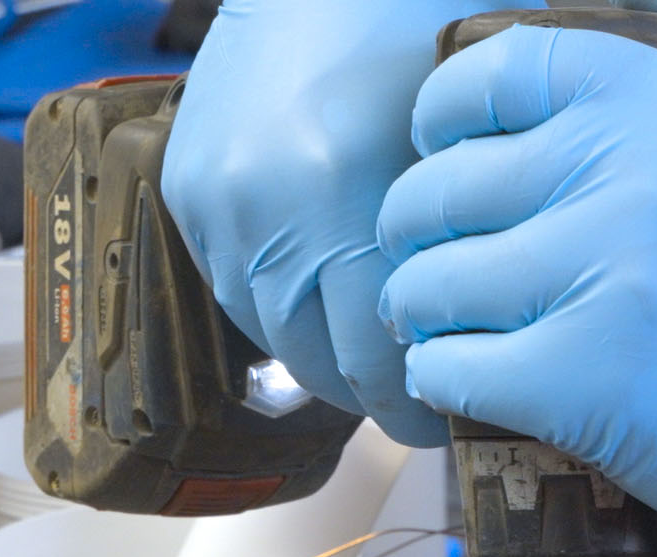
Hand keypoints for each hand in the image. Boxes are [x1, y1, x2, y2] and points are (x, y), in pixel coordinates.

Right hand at [164, 0, 476, 444]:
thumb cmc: (414, 23)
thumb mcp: (468, 133)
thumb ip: (460, 243)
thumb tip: (470, 346)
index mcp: (340, 193)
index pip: (375, 363)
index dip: (414, 408)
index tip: (443, 418)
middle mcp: (263, 210)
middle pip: (319, 365)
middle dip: (369, 389)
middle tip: (413, 392)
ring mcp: (214, 204)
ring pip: (271, 335)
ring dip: (320, 349)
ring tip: (366, 339)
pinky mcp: (185, 193)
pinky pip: (233, 289)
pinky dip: (278, 300)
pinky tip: (319, 282)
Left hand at [373, 0, 656, 556]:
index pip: (488, 75)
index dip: (441, 116)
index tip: (442, 153)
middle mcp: (625, 176)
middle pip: (439, 189)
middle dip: (416, 230)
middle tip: (435, 261)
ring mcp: (601, 279)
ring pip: (430, 285)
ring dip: (420, 311)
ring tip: (448, 324)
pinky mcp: (580, 380)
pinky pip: (448, 369)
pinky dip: (439, 377)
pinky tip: (465, 379)